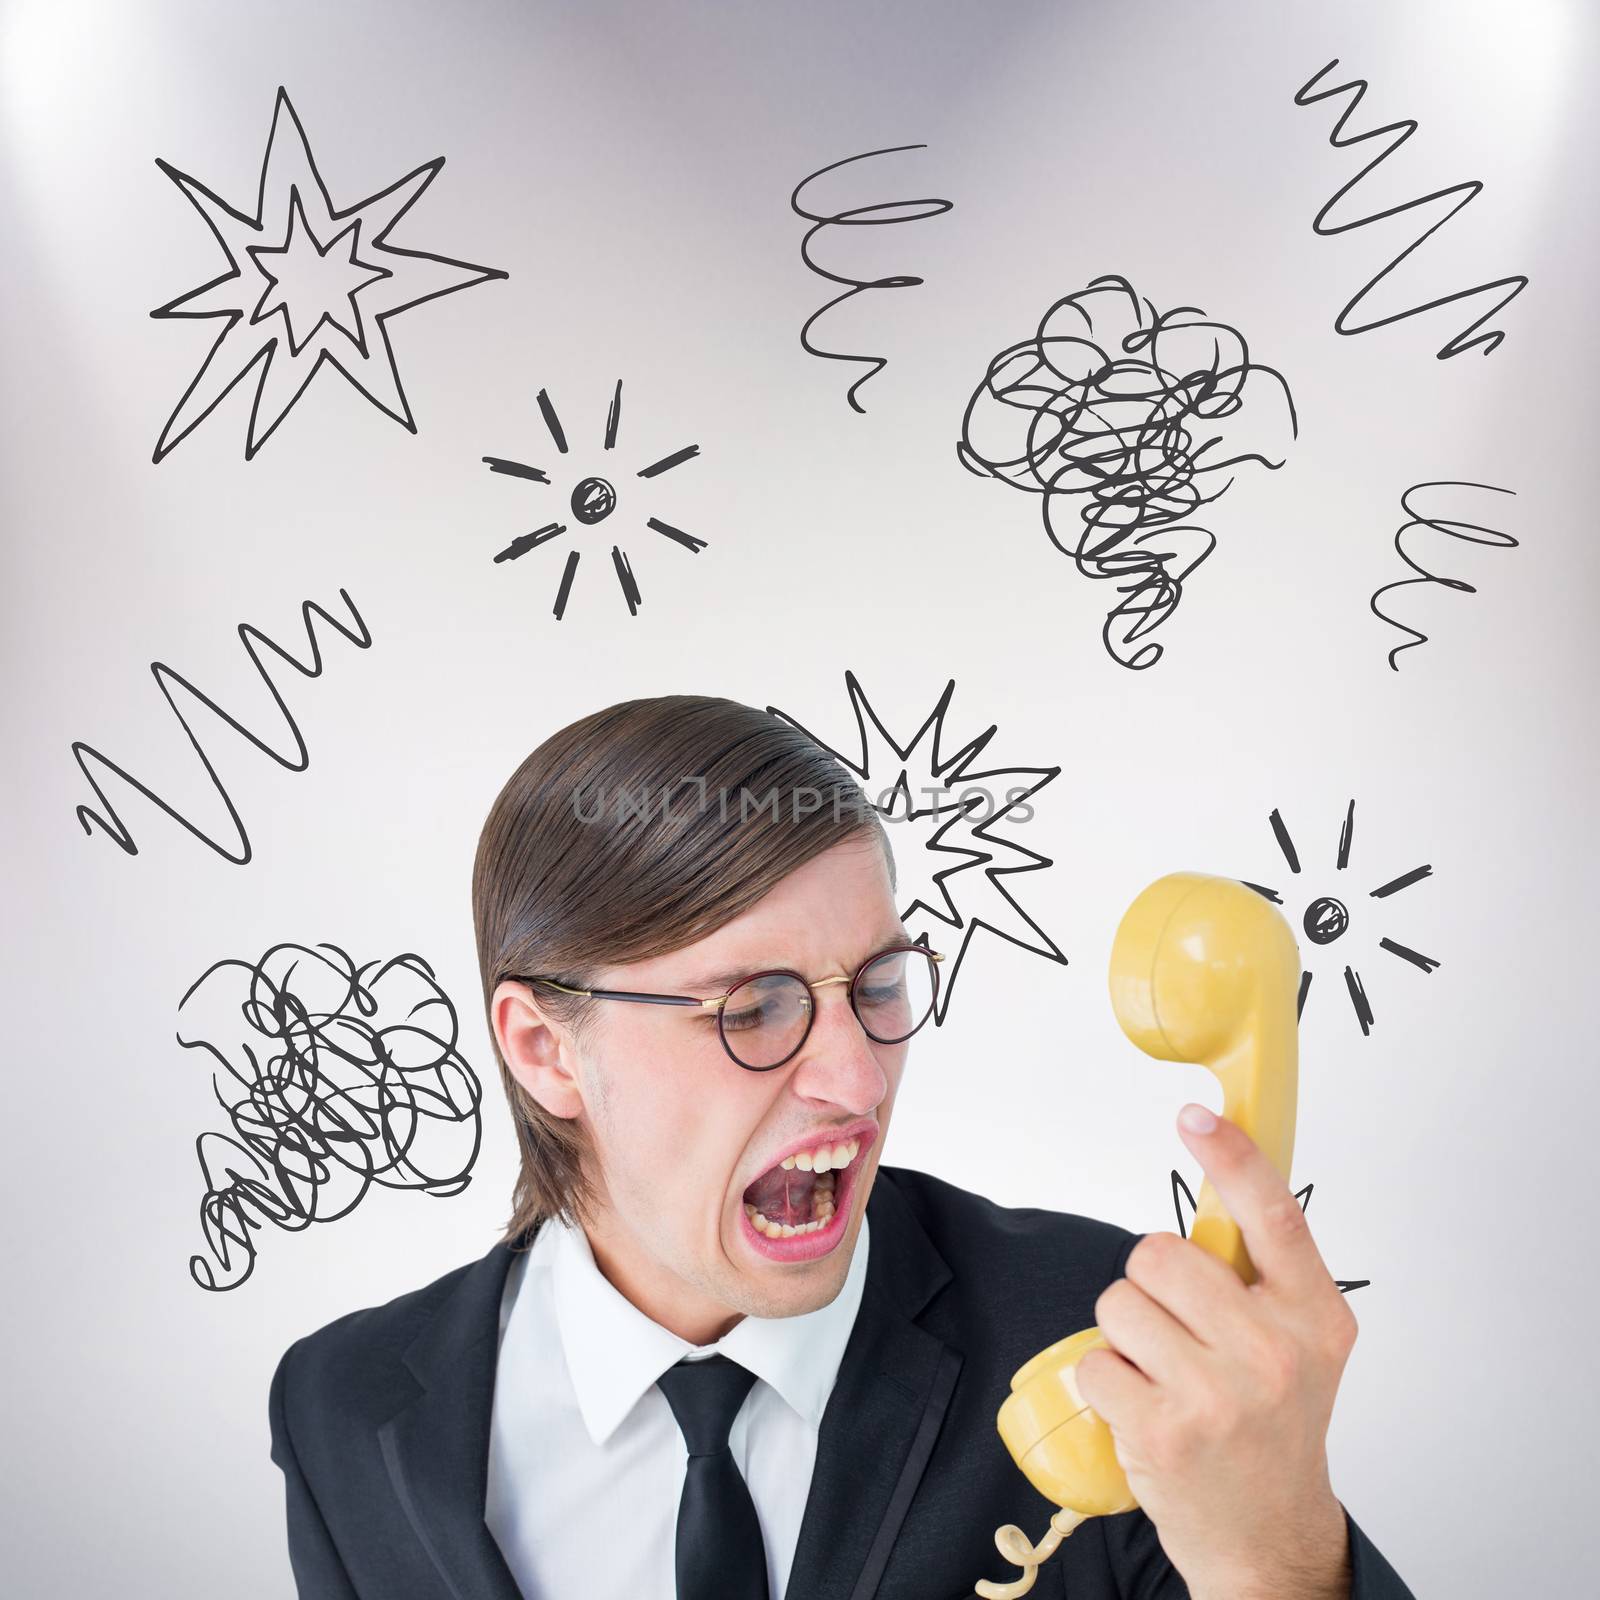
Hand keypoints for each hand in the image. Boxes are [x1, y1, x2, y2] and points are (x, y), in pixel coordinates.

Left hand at [1073, 1103, 1357, 1599]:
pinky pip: (1094, 1360)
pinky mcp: (1163, 1431)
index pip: (1275, 1216)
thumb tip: (1220, 1180)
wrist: (1269, 1536)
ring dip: (1125, 1333)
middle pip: (1161, 1252)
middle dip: (1151, 1281)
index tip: (1198, 1116)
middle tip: (1178, 1329)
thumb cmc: (1274, 1428)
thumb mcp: (1301, 1344)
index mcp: (1316, 1318)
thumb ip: (1265, 1273)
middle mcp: (1275, 1352)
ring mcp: (1218, 1395)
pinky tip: (1145, 1409)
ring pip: (1120, 1302)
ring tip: (1163, 1374)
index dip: (1234, 1156)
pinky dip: (1105, 1380)